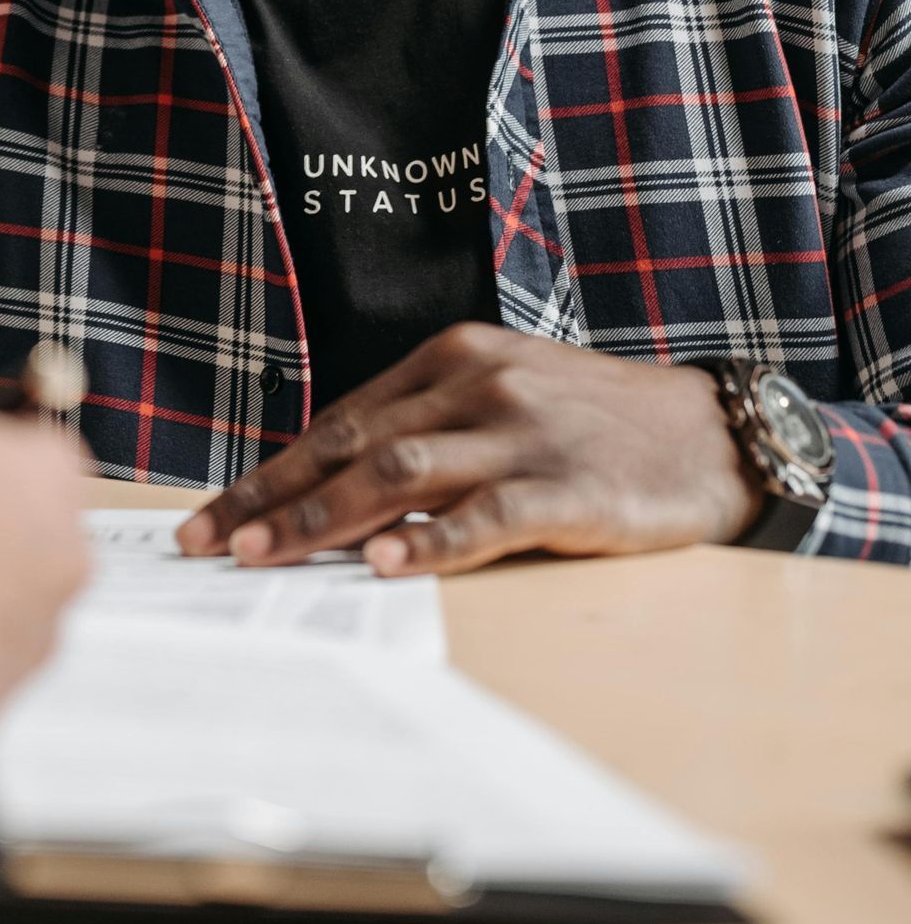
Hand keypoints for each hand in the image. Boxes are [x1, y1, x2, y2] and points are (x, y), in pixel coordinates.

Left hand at [177, 324, 759, 577]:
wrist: (712, 433)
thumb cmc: (592, 424)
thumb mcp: (501, 396)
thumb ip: (426, 427)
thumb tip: (326, 490)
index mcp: (451, 359)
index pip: (338, 423)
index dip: (270, 473)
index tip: (211, 517)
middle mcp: (478, 384)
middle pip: (353, 446)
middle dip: (273, 499)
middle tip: (212, 545)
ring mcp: (523, 432)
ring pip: (402, 472)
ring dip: (326, 518)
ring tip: (269, 557)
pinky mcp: (570, 487)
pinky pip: (488, 514)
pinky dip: (432, 541)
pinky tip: (386, 564)